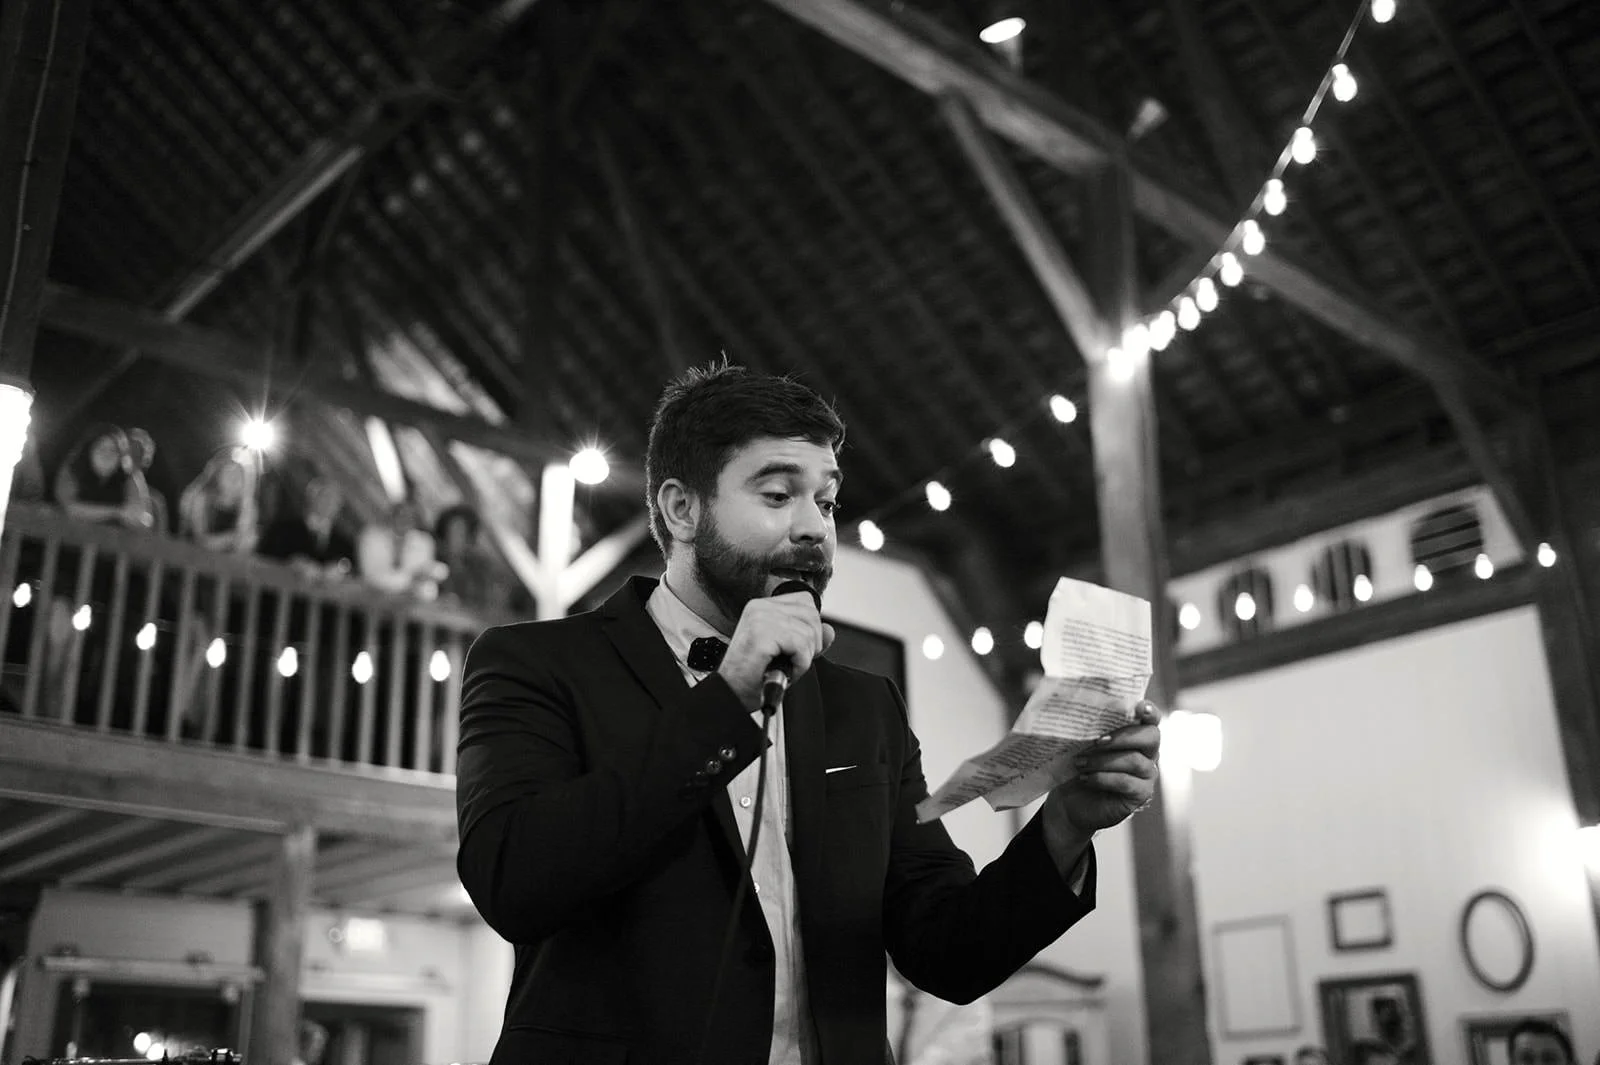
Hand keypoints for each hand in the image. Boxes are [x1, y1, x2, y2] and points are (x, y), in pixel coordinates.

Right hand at [716, 591, 835, 708]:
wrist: (732, 694)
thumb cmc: (753, 676)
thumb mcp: (786, 652)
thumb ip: (809, 639)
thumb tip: (830, 631)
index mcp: (763, 606)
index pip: (806, 601)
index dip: (811, 627)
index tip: (798, 647)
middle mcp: (760, 607)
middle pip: (812, 614)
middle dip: (811, 643)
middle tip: (792, 660)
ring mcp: (760, 618)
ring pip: (809, 632)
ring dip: (804, 657)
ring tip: (786, 666)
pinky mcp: (762, 634)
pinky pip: (801, 645)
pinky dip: (800, 664)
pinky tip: (786, 671)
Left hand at [1048, 701, 1161, 833]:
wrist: (1071, 800)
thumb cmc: (1079, 766)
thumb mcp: (1083, 744)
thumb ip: (1091, 729)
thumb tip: (1081, 715)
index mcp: (1136, 734)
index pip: (1152, 719)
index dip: (1150, 711)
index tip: (1139, 707)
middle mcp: (1148, 753)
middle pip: (1151, 737)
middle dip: (1123, 736)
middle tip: (1097, 741)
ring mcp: (1147, 774)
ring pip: (1134, 761)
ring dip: (1103, 760)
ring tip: (1080, 762)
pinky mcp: (1141, 794)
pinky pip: (1126, 782)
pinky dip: (1103, 778)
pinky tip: (1085, 778)